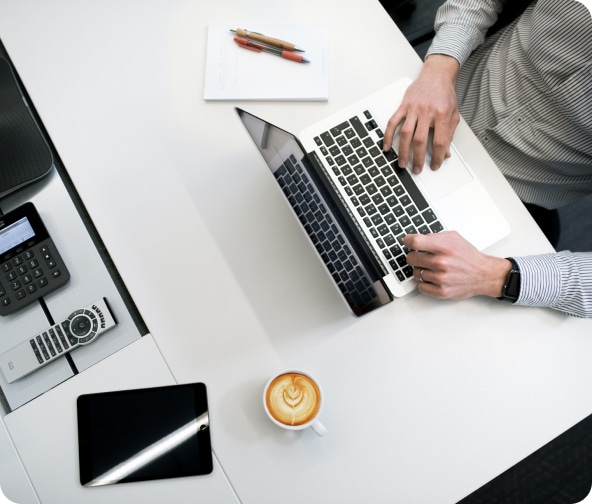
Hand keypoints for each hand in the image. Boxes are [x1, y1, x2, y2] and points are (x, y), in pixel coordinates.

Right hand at [383, 54, 460, 173]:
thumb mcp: (453, 114)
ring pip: (405, 133)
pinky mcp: (403, 106)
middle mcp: (427, 111)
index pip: (440, 141)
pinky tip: (386, 146)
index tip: (436, 165)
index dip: (438, 156)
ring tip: (402, 163)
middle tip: (417, 169)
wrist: (436, 75)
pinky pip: (393, 122)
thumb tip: (446, 153)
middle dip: (418, 158)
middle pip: (420, 140)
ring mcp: (413, 109)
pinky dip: (388, 135)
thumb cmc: (445, 94)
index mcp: (442, 114)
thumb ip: (449, 134)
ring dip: (403, 151)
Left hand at [404, 231, 512, 298]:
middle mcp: (442, 263)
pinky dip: (425, 283)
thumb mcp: (454, 238)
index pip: (415, 242)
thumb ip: (434, 236)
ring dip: (421, 270)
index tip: (408, 242)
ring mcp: (441, 278)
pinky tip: (433, 278)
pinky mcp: (441, 291)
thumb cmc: (468, 256)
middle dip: (415, 256)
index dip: (408, 241)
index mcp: (444, 247)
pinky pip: (420, 286)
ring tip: (433, 268)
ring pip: (415, 273)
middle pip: (411, 258)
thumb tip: (416, 239)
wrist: (484, 275)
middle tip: (422, 257)